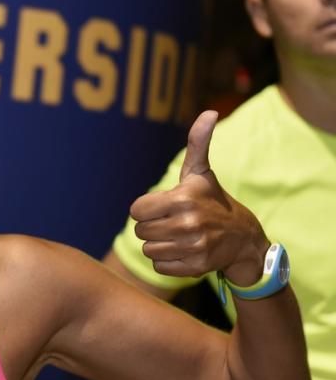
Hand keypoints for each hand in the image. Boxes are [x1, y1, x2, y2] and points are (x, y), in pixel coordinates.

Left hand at [130, 110, 268, 283]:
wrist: (243, 238)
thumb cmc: (213, 200)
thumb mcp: (201, 173)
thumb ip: (198, 143)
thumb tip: (210, 112)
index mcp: (183, 199)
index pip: (136, 210)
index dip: (147, 209)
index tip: (164, 207)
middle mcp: (188, 223)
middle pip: (140, 231)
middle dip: (152, 226)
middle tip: (173, 222)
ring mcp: (193, 247)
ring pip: (148, 250)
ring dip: (159, 244)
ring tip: (179, 236)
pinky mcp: (195, 267)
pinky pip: (159, 267)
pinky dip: (167, 261)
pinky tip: (184, 251)